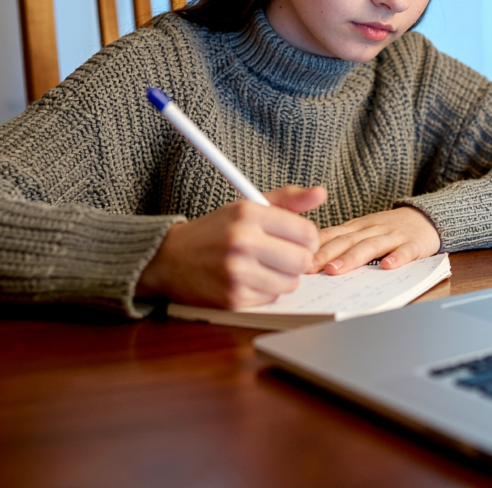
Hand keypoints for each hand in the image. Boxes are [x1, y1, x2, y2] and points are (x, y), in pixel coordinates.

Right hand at [136, 185, 326, 307]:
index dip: (308, 239)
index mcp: (249, 214)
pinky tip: (249, 280)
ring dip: (282, 277)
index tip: (297, 240)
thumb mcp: (248, 206)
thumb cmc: (216, 231)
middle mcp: (243, 241)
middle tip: (283, 256)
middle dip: (298, 260)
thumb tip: (321, 194)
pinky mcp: (232, 298)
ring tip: (264, 266)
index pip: (307, 233)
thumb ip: (288, 200)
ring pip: (290, 282)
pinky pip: (271, 298)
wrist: (169, 258)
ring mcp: (237, 272)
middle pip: (303, 260)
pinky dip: (265, 291)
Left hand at [309, 207, 440, 274]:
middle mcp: (372, 229)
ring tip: (336, 270)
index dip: (315, 247)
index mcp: (357, 227)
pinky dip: (397, 258)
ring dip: (352, 258)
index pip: (333, 235)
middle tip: (309, 267)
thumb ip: (340, 240)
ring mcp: (393, 235)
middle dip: (326, 254)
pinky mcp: (414, 243)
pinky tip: (388, 266)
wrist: (426, 217)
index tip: (297, 260)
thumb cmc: (389, 229)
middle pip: (347, 241)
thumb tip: (309, 257)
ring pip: (371, 246)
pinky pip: (405, 251)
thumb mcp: (362, 230)